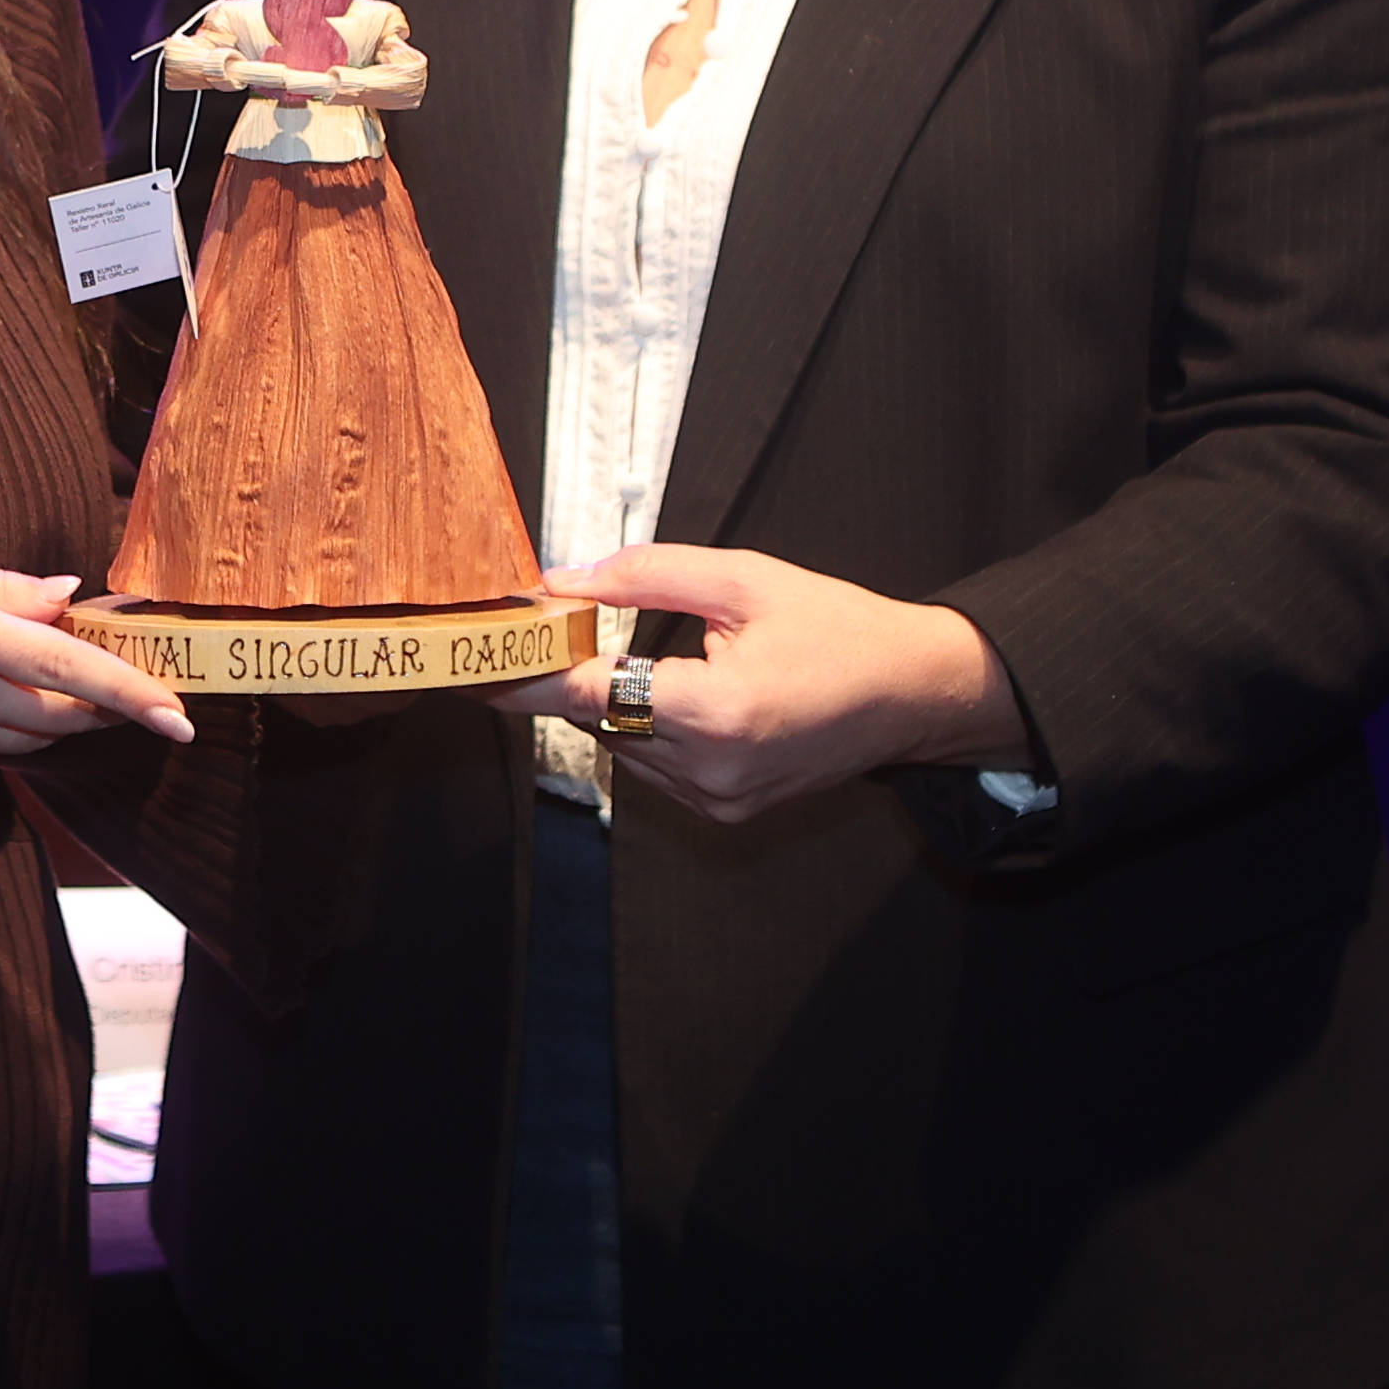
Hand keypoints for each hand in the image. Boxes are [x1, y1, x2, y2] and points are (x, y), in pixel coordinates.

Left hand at [485, 545, 1020, 827]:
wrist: (913, 693)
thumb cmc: (839, 629)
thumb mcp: (744, 580)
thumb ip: (646, 576)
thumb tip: (563, 580)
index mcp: (716, 711)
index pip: (587, 696)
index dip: (524, 675)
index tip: (475, 660)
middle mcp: (711, 769)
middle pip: (600, 720)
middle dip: (584, 674)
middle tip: (578, 628)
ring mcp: (718, 800)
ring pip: (623, 746)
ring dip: (624, 704)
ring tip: (678, 662)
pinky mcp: (726, 813)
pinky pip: (656, 769)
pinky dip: (656, 731)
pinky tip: (698, 698)